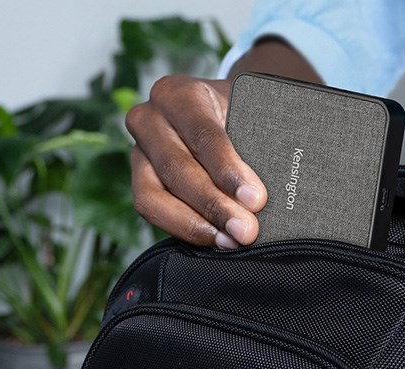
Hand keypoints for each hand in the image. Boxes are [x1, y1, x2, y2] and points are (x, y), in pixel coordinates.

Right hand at [127, 75, 266, 248]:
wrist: (224, 115)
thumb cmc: (239, 114)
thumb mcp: (250, 113)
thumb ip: (258, 141)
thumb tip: (266, 191)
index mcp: (178, 93)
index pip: (202, 133)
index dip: (227, 169)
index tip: (255, 199)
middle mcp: (149, 118)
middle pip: (176, 167)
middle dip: (213, 204)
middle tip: (247, 229)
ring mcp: (138, 151)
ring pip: (153, 195)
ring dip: (194, 223)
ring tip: (231, 239)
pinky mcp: (139, 180)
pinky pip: (151, 210)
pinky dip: (184, 227)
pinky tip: (215, 238)